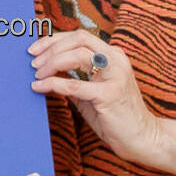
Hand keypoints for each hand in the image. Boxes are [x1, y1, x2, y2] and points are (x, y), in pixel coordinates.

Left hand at [29, 28, 161, 164]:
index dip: (54, 39)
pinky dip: (54, 83)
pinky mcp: (111, 94)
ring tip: (37, 74)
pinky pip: (76, 84)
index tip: (35, 49)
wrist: (142, 138)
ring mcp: (116, 75)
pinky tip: (39, 87)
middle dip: (51, 47)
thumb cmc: (114, 116)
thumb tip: (44, 70)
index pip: (80, 37)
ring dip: (52, 62)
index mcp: (112, 56)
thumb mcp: (89, 92)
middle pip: (78, 39)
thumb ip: (72, 79)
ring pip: (78, 55)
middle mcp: (116, 60)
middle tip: (33, 61)